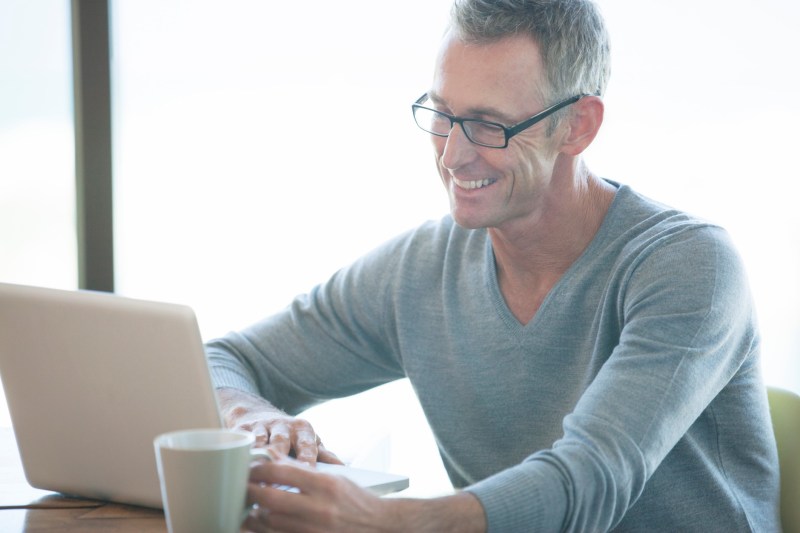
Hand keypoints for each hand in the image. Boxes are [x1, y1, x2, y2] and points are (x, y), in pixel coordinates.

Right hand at [216, 387, 341, 465]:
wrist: (259, 416)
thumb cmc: (290, 436)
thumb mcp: (307, 442)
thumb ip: (324, 455)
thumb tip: (343, 468)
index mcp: (303, 429)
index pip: (306, 444)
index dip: (306, 457)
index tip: (308, 470)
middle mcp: (284, 425)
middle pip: (283, 442)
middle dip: (281, 458)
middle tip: (281, 475)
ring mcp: (262, 426)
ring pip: (262, 442)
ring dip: (260, 457)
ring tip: (259, 473)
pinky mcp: (244, 428)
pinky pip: (243, 442)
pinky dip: (243, 453)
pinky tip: (242, 466)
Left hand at [243, 453, 487, 532]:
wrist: (380, 527)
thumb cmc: (357, 500)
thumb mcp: (336, 478)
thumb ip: (306, 473)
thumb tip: (275, 465)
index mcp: (325, 485)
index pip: (282, 472)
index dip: (260, 469)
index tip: (249, 466)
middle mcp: (319, 508)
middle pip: (270, 499)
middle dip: (250, 492)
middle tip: (240, 486)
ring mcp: (314, 529)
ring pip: (270, 522)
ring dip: (254, 514)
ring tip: (246, 505)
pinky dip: (267, 530)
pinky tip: (260, 523)